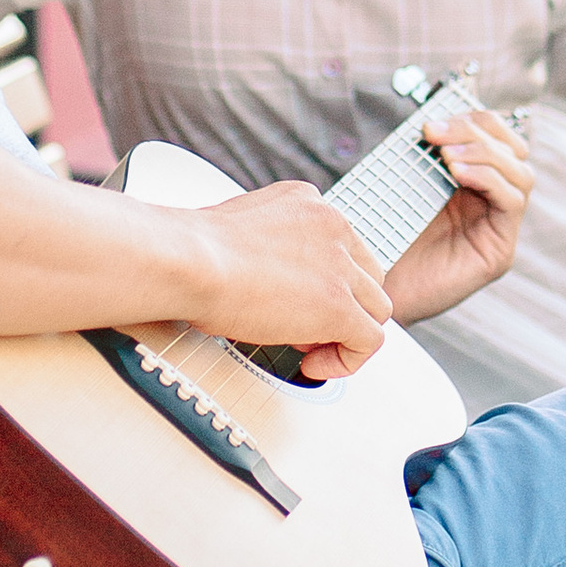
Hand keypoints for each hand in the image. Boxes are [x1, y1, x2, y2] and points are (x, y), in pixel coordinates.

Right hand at [190, 183, 393, 377]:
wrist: (188, 260)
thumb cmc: (192, 251)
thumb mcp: (239, 231)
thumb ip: (266, 247)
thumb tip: (268, 284)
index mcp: (307, 203)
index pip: (344, 247)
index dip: (328, 282)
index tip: (300, 302)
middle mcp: (332, 226)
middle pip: (368, 276)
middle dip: (344, 306)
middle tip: (305, 327)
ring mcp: (340, 265)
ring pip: (376, 307)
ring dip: (348, 333)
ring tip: (309, 348)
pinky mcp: (339, 304)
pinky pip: (370, 340)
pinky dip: (349, 360)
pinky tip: (314, 364)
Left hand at [385, 108, 531, 324]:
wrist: (371, 291)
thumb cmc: (383, 240)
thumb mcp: (405, 188)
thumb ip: (424, 158)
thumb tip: (431, 123)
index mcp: (472, 184)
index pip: (495, 138)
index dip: (472, 121)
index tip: (434, 121)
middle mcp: (491, 204)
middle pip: (513, 151)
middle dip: (477, 132)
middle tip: (436, 133)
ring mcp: (499, 229)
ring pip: (520, 174)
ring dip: (484, 154)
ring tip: (447, 155)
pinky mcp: (498, 252)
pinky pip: (512, 203)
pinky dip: (490, 179)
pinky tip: (459, 173)